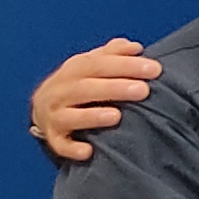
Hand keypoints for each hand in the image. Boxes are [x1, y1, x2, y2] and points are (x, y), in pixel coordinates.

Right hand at [33, 41, 159, 162]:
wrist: (43, 109)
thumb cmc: (79, 85)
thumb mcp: (91, 66)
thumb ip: (112, 55)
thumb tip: (135, 47)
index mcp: (74, 70)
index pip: (99, 64)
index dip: (126, 65)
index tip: (154, 69)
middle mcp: (61, 91)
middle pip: (86, 88)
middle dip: (115, 88)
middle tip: (143, 90)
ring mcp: (55, 115)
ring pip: (71, 116)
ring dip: (93, 116)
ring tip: (117, 116)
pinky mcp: (54, 138)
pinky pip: (60, 145)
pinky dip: (72, 149)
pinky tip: (88, 151)